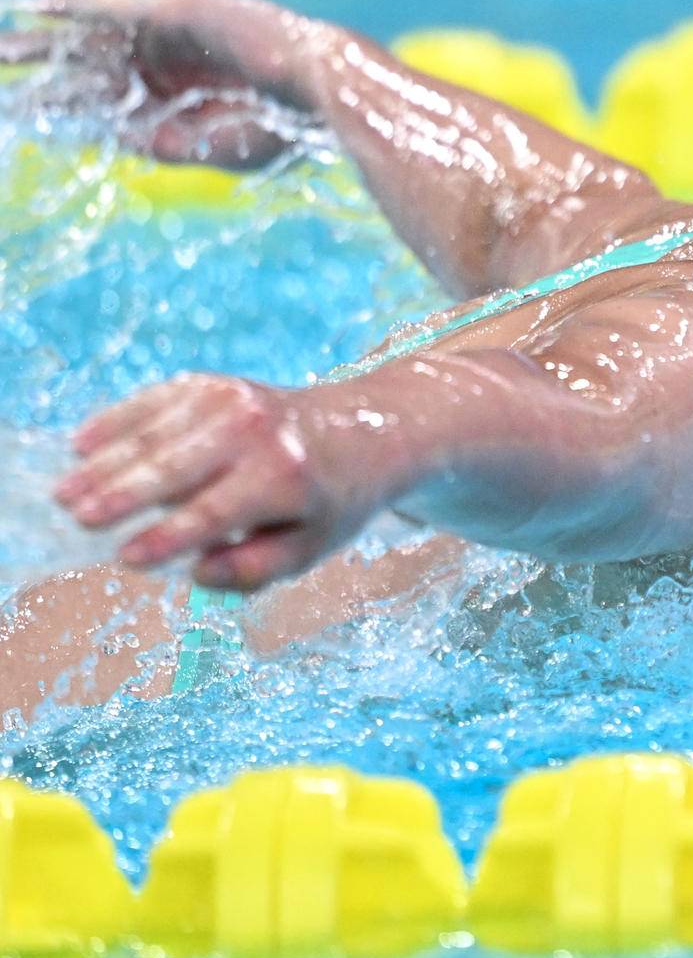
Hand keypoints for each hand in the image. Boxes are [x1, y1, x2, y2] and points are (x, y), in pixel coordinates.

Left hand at [0, 0, 327, 169]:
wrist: (324, 90)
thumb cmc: (286, 128)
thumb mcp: (216, 149)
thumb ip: (168, 146)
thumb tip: (125, 145)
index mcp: (182, 108)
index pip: (108, 110)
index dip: (61, 113)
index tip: (21, 117)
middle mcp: (172, 70)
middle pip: (91, 73)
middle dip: (42, 75)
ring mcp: (174, 39)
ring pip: (95, 40)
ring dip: (45, 43)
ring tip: (1, 48)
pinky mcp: (179, 12)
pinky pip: (115, 8)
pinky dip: (75, 6)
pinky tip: (36, 7)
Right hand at [53, 374, 380, 590]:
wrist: (361, 429)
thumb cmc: (329, 501)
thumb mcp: (311, 547)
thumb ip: (256, 567)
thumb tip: (197, 573)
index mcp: (284, 477)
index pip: (212, 513)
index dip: (166, 537)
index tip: (125, 559)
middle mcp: (256, 432)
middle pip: (173, 468)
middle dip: (120, 495)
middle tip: (77, 518)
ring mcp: (233, 400)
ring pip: (155, 434)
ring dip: (106, 463)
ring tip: (66, 493)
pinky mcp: (214, 384)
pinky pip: (155, 401)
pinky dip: (118, 421)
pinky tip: (83, 444)